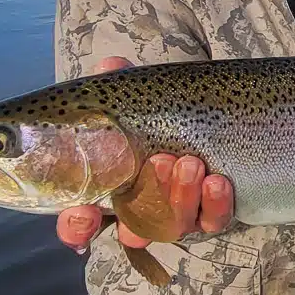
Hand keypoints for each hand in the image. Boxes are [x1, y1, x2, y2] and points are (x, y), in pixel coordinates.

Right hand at [55, 56, 234, 252]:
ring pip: (176, 224)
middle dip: (146, 198)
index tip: (85, 214)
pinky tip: (218, 182)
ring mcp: (178, 213)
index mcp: (112, 187)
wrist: (212, 116)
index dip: (77, 226)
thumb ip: (121, 84)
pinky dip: (215, 204)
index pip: (83, 222)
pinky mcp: (212, 213)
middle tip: (160, 161)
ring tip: (191, 163)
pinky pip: (214, 219)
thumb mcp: (139, 96)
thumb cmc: (160, 113)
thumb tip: (111, 65)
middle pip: (133, 229)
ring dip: (181, 196)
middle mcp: (142, 208)